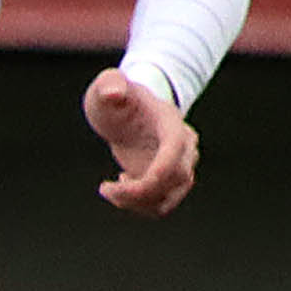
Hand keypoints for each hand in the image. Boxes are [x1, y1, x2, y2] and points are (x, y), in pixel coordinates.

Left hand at [84, 69, 198, 216]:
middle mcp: (183, 146)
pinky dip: (138, 206)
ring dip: (136, 204)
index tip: (124, 179)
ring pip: (169, 199)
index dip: (158, 171)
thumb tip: (114, 92)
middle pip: (177, 180)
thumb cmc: (117, 97)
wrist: (129, 113)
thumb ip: (109, 84)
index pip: (175, 150)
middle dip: (139, 192)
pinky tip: (121, 187)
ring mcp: (180, 166)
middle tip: (106, 189)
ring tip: (110, 190)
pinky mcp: (169, 182)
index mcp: (171, 122)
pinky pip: (160, 205)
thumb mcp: (107, 85)